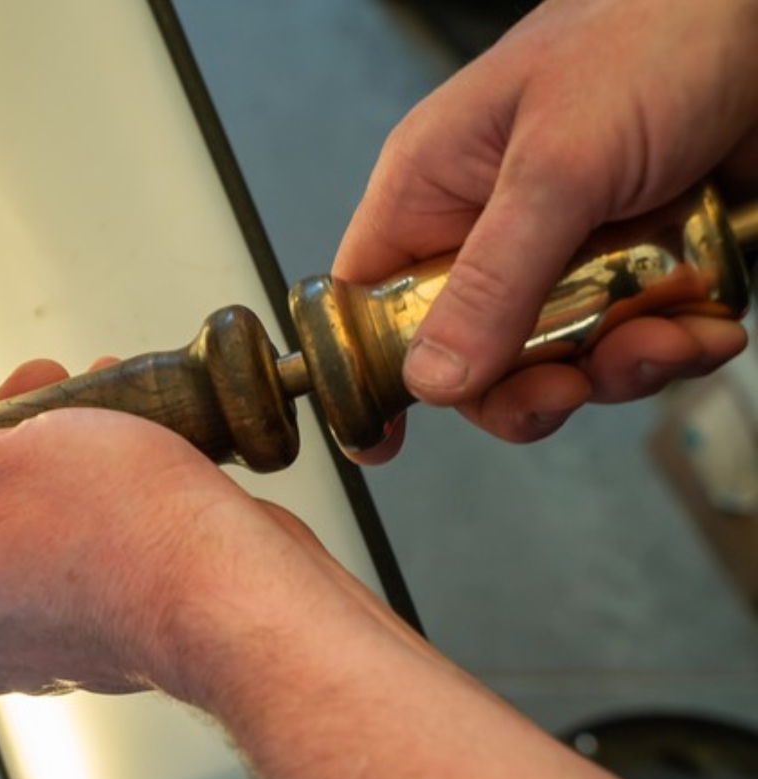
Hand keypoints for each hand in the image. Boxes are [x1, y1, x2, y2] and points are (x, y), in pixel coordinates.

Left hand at [0, 361, 414, 705]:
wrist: (238, 595)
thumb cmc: (126, 536)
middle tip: (21, 403)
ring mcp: (40, 640)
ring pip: (17, 528)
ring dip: (44, 456)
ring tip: (88, 409)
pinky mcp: (99, 630)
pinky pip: (72, 550)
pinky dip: (90, 497)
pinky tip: (123, 450)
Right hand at [336, 0, 757, 459]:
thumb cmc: (656, 28)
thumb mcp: (557, 164)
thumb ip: (492, 281)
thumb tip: (431, 379)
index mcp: (435, 190)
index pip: (368, 305)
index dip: (372, 374)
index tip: (386, 440)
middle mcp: (494, 228)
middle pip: (470, 359)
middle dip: (527, 388)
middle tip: (566, 384)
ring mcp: (571, 251)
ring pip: (562, 363)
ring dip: (620, 369)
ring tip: (664, 335)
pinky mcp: (644, 264)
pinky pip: (640, 343)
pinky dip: (680, 348)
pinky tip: (707, 322)